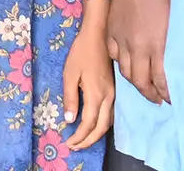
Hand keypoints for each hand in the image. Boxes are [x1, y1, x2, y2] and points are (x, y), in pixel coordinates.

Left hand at [64, 6, 114, 149]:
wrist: (99, 35)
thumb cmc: (81, 52)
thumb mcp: (70, 74)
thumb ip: (71, 98)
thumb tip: (70, 120)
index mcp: (96, 94)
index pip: (88, 124)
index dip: (79, 137)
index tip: (69, 144)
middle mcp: (108, 97)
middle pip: (101, 127)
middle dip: (88, 140)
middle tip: (75, 146)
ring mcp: (114, 94)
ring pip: (108, 122)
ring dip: (96, 134)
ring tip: (82, 140)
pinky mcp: (114, 90)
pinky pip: (111, 113)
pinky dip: (102, 124)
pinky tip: (94, 125)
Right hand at [107, 0, 171, 103]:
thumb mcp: (176, 22)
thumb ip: (174, 45)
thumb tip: (177, 61)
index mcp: (157, 45)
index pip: (161, 79)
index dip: (167, 92)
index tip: (173, 99)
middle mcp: (137, 46)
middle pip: (140, 80)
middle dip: (150, 93)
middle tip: (158, 99)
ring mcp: (121, 39)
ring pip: (125, 71)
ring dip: (135, 82)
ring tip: (143, 86)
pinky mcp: (111, 31)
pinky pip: (114, 55)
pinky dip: (121, 63)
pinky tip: (128, 63)